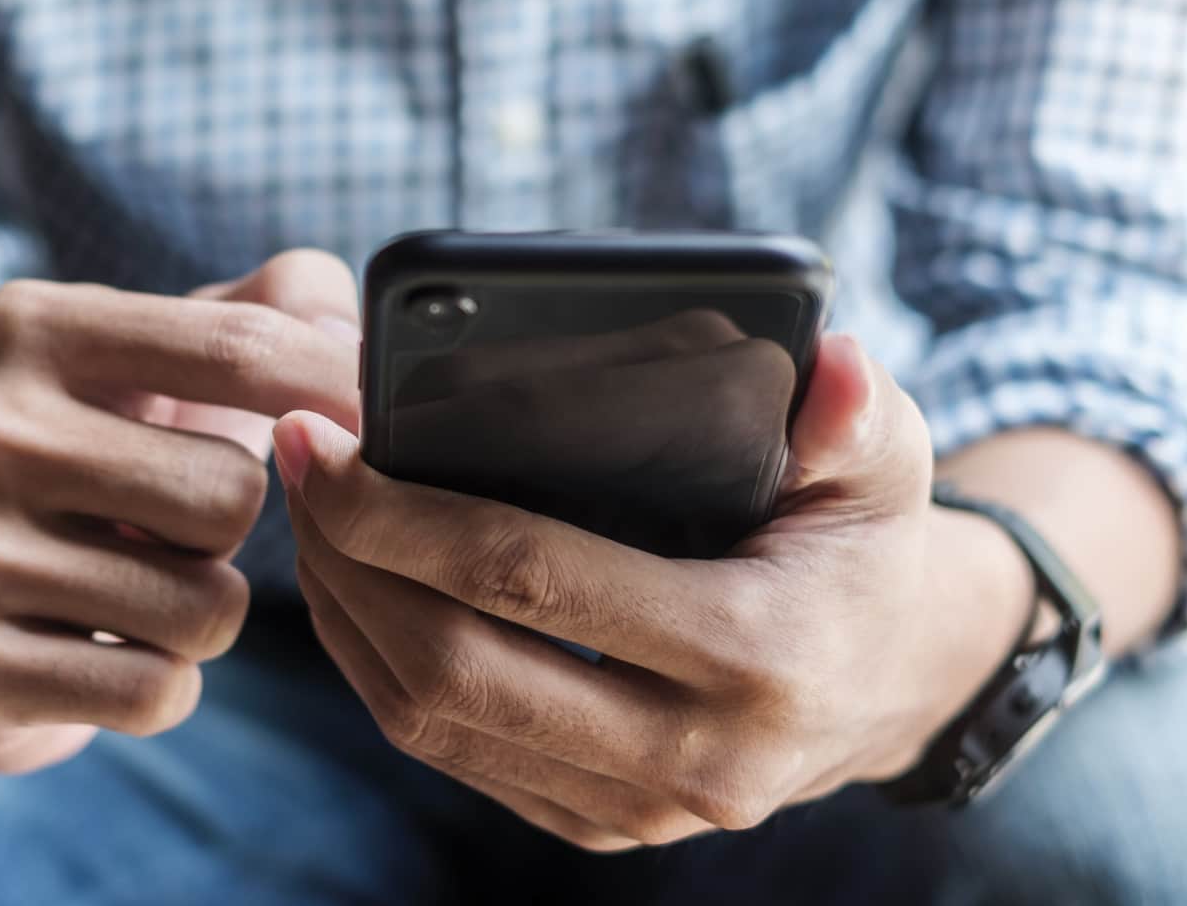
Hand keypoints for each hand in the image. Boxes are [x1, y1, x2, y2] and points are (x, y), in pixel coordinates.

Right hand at [0, 250, 361, 773]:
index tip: (376, 426)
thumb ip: (279, 304)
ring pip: (203, 608)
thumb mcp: (169, 353)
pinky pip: (154, 692)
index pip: (242, 348)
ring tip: (142, 586)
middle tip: (176, 527)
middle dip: (234, 528)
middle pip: (230, 494)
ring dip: (206, 612)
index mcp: (32, 326)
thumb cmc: (103, 449)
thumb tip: (349, 328)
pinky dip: (165, 683)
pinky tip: (112, 648)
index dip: (337, 393)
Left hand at [275, 333, 1032, 849]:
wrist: (888, 683)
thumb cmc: (863, 550)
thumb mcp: (885, 464)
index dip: (405, 513)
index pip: (532, 579)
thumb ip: (856, 411)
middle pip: (454, 668)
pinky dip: (380, 673)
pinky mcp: (598, 824)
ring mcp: (638, 808)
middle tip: (298, 466)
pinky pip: (452, 758)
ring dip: (347, 618)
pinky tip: (356, 592)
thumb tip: (823, 362)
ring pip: (433, 725)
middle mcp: (692, 755)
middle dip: (350, 562)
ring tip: (310, 519)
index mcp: (754, 654)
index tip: (329, 441)